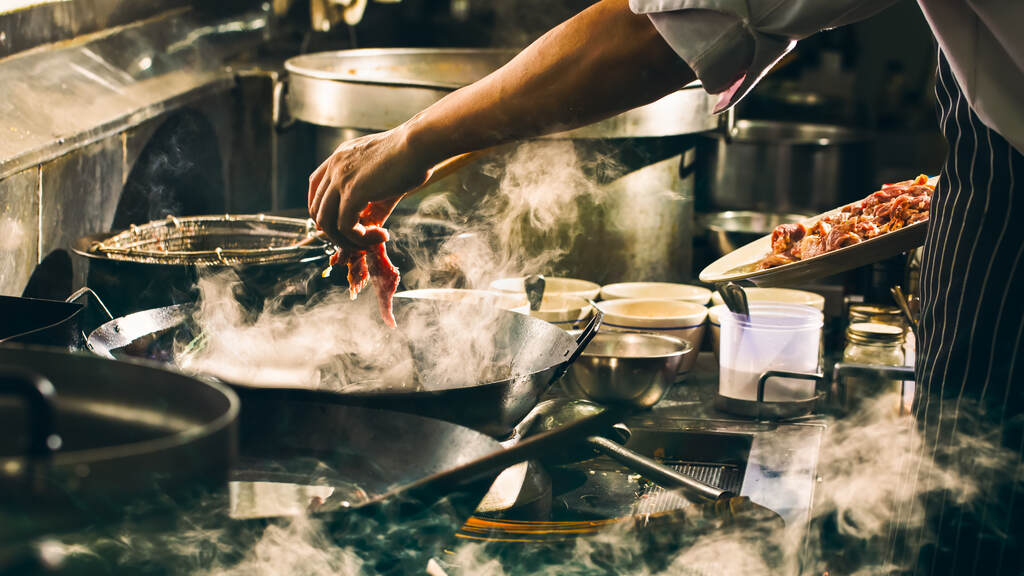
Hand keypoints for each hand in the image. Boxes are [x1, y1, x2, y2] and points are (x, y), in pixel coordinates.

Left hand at [308, 128, 432, 247]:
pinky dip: (360, 239)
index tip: (336, 225)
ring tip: (371, 242)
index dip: (321, 210)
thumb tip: (372, 228)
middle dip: (334, 231)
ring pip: (326, 223)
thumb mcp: (384, 180)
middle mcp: (335, 166)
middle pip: (316, 208)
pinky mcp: (353, 193)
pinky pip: (345, 227)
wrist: (420, 145)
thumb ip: (373, 204)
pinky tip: (381, 236)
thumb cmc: (411, 156)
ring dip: (347, 240)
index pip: (315, 186)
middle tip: (359, 240)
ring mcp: (340, 179)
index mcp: (340, 157)